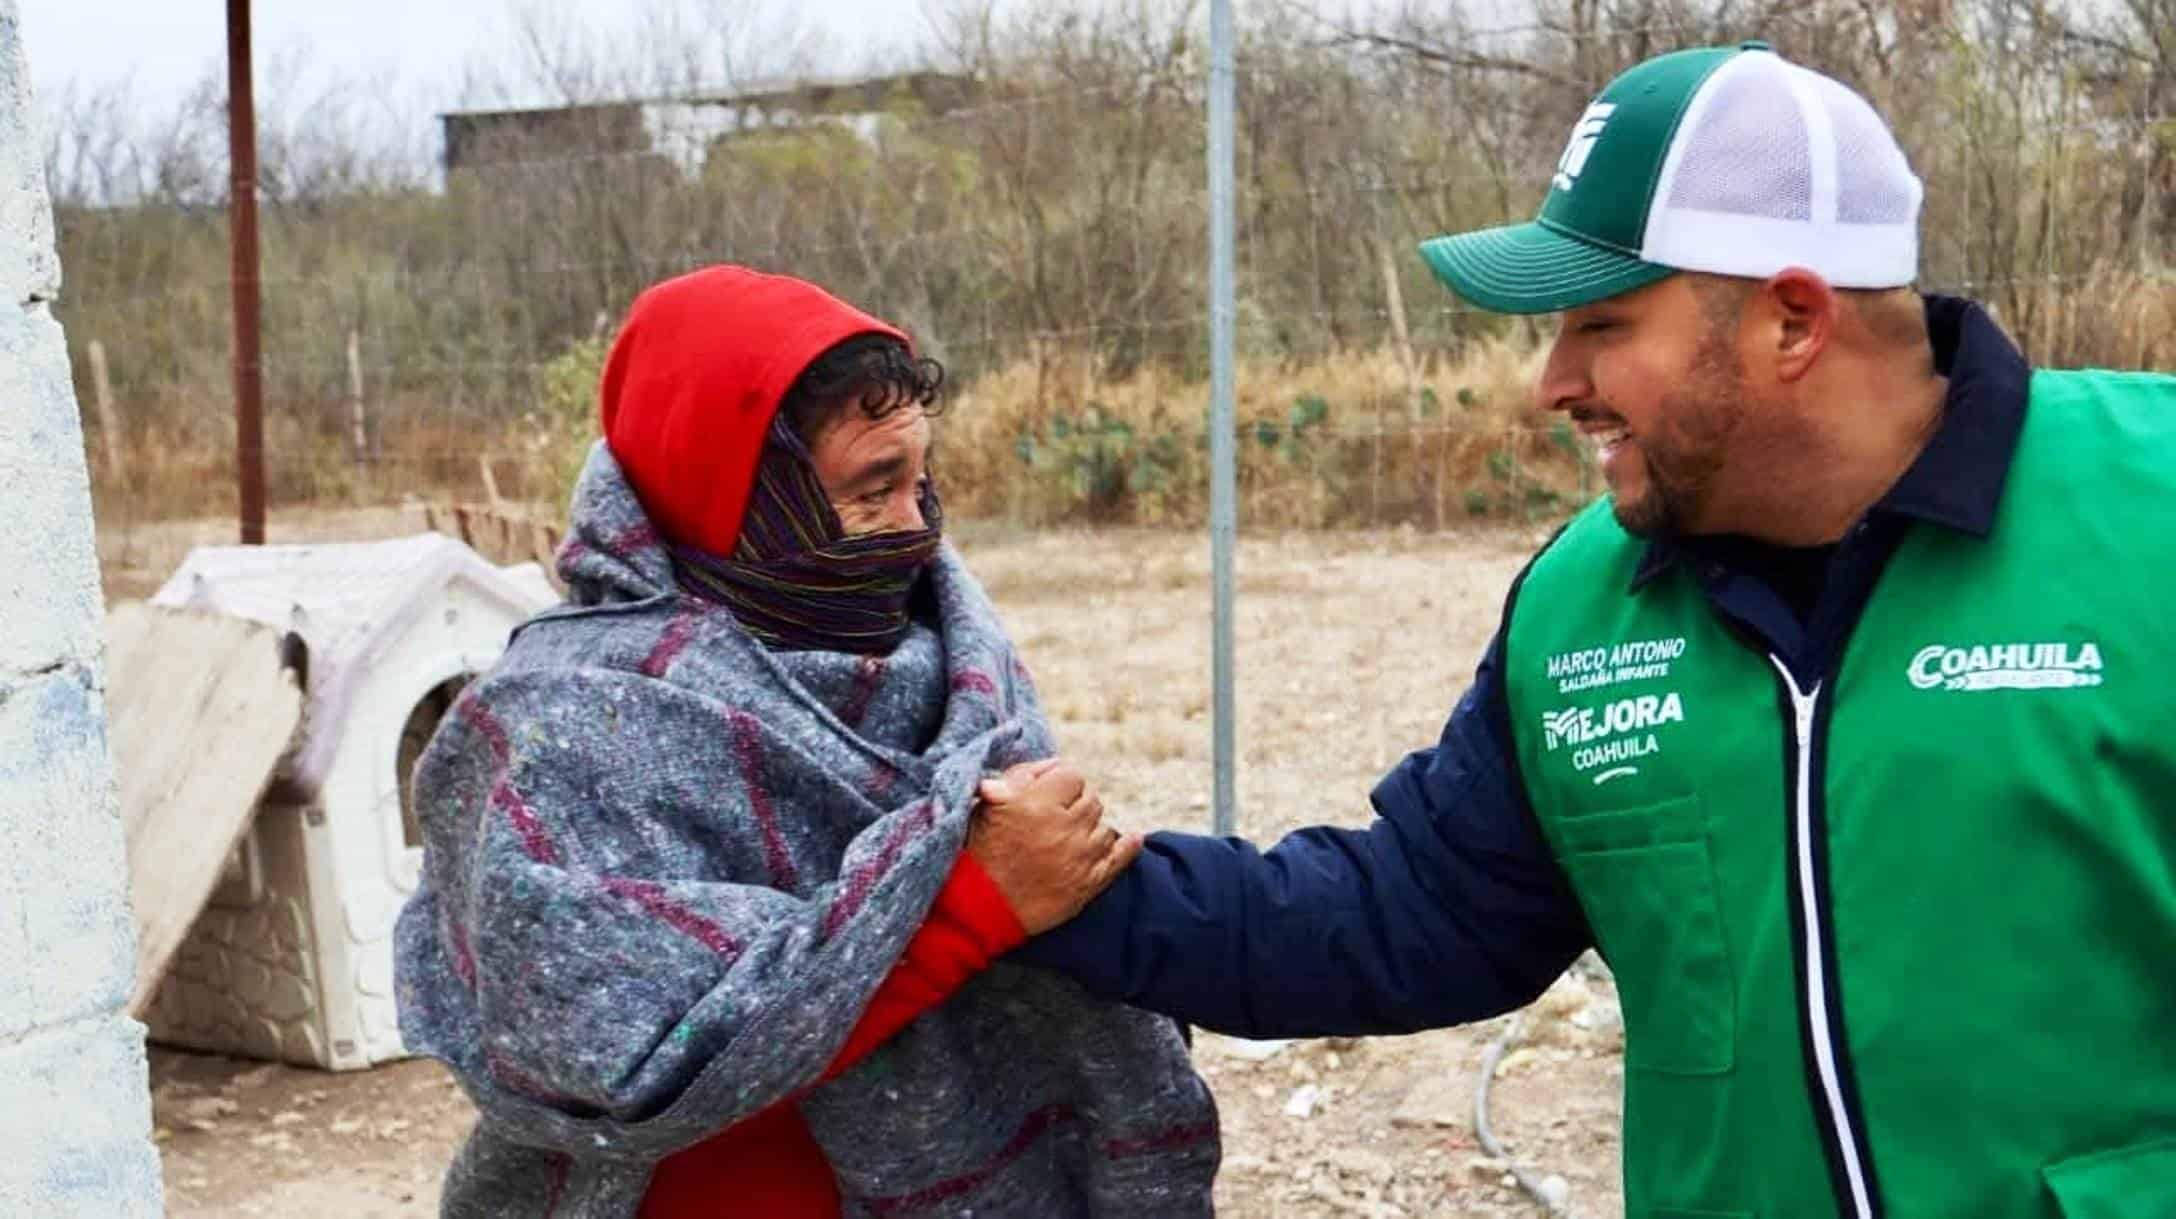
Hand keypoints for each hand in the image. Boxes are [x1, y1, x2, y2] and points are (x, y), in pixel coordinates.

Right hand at [967, 759, 1142, 934]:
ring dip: (1091, 827)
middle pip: (1091, 800)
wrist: (979, 908)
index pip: (1071, 775)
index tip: (1051, 792)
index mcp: (1037, 803)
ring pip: (1105, 827)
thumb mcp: (987, 806)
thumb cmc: (978, 853)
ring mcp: (1080, 857)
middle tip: (1059, 815)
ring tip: (1072, 835)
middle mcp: (1064, 828)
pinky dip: (1129, 847)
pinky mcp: (1087, 884)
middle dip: (1077, 803)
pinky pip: (1119, 859)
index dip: (1061, 781)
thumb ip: (1017, 779)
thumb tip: (1049, 765)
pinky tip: (1134, 838)